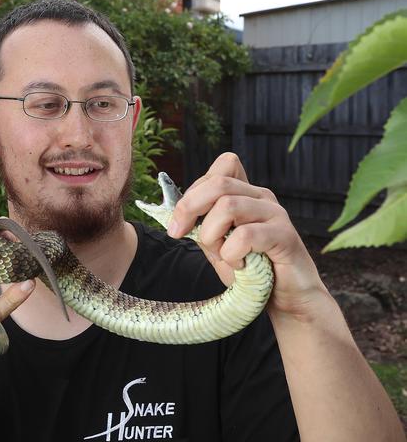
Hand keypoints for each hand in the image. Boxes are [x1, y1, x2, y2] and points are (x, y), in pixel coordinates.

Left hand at [167, 153, 326, 318]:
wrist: (288, 298)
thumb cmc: (251, 270)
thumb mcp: (218, 246)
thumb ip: (201, 227)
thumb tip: (177, 217)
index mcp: (246, 194)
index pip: (223, 165)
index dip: (194, 189)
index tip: (177, 223)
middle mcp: (262, 197)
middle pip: (218, 182)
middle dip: (189, 208)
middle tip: (179, 234)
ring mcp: (275, 214)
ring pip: (228, 206)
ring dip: (211, 235)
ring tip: (221, 255)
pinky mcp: (285, 236)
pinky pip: (246, 235)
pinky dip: (232, 253)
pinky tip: (239, 265)